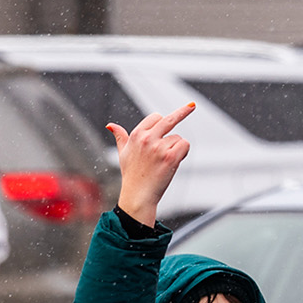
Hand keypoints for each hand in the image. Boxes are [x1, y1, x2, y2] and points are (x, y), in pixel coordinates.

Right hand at [107, 103, 193, 226]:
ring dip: (176, 148)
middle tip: (192, 106)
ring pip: (178, 138)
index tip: (170, 118)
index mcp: (137, 135)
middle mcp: (148, 138)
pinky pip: (184, 145)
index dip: (162, 122)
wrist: (138, 196)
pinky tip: (174, 162)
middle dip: (183, 111)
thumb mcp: (123, 154)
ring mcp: (159, 148)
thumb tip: (110, 126)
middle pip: (169, 119)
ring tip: (165, 162)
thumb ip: (120, 137)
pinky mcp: (170, 157)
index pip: (155, 117)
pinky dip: (183, 153)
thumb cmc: (131, 176)